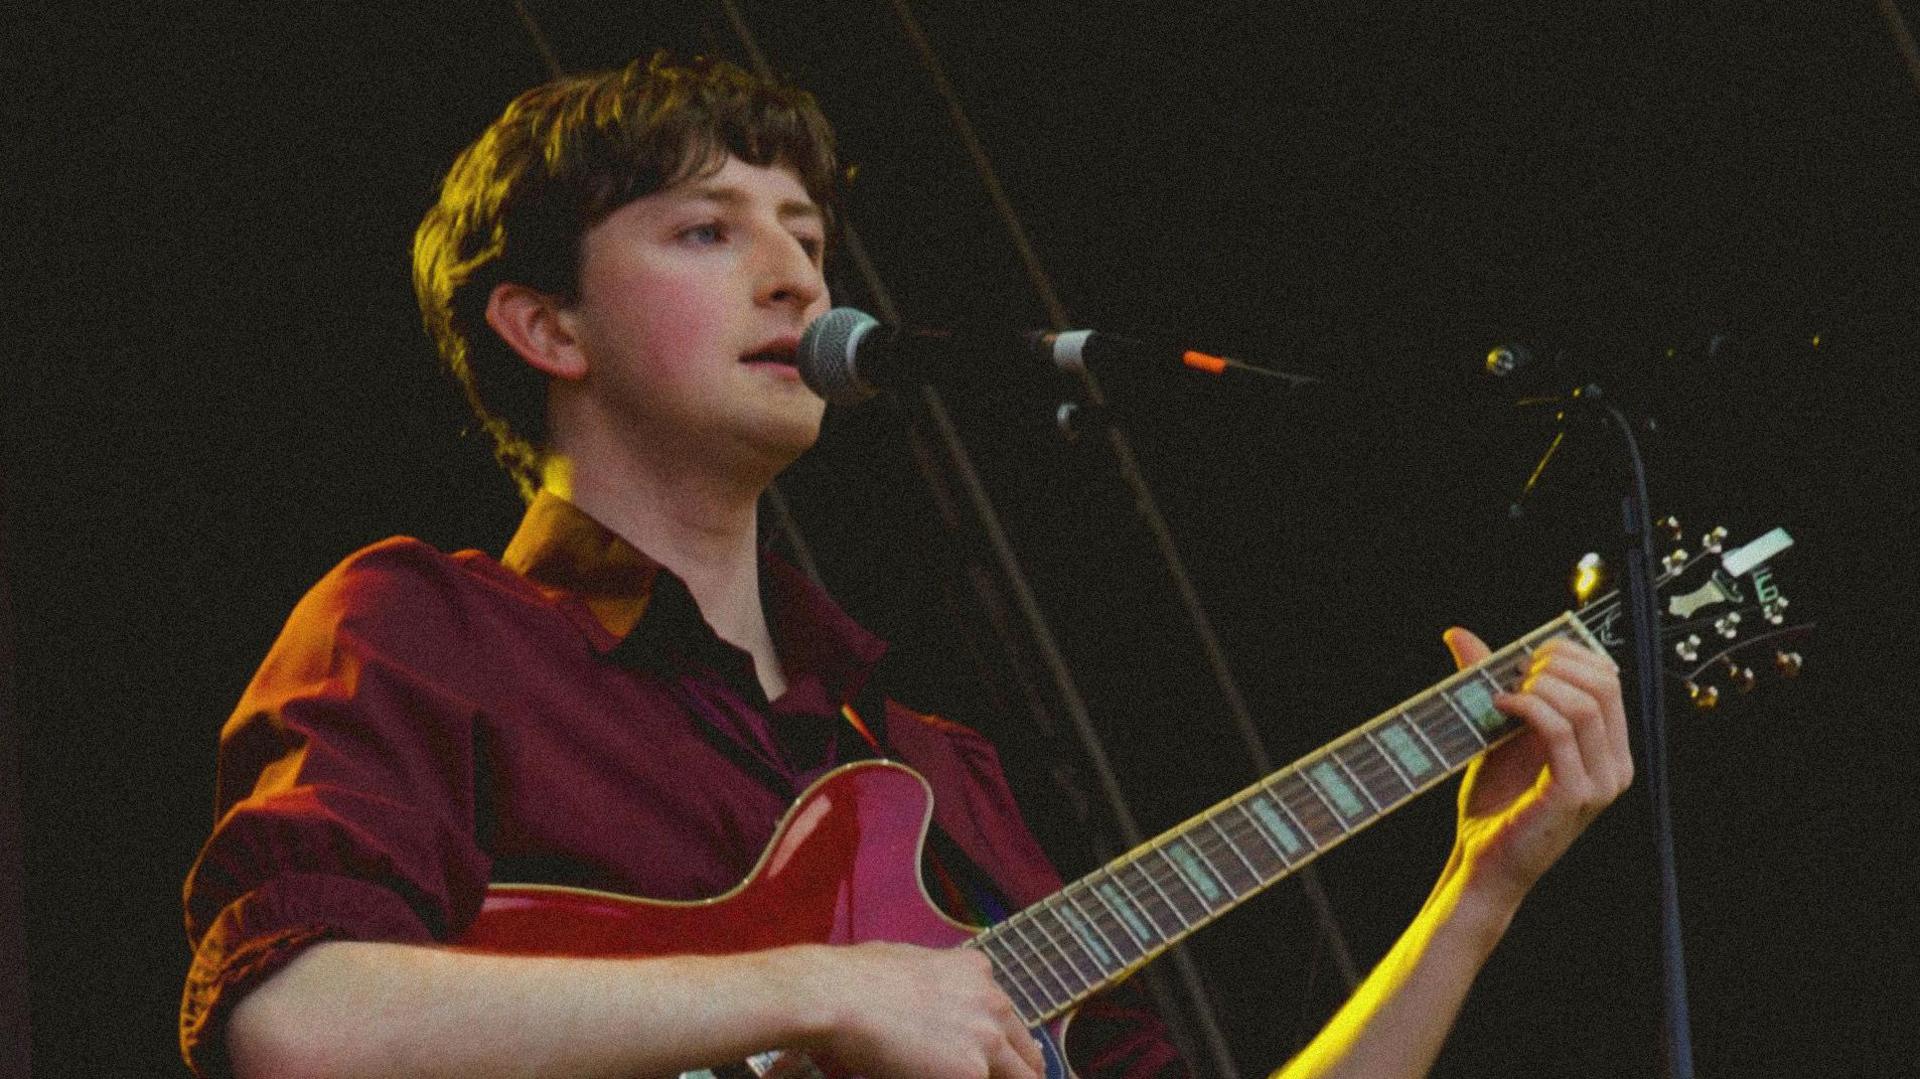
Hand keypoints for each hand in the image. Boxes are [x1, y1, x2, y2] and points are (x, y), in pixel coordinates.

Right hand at [784, 941, 1045, 1078]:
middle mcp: (991, 1000)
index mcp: (976, 971)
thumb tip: (920, 1000)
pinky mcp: (972, 1072)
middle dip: (1014, 1072)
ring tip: (961, 1077)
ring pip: (1025, 1076)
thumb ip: (930, 984)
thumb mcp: (904, 963)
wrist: (837, 996)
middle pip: (1027, 1052)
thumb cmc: (851, 979)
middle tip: (990, 1078)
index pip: (1006, 1020)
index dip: (997, 1046)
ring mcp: (987, 1037)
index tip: (988, 1062)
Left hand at [1441, 628, 1633, 907]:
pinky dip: (1529, 706)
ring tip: (1505, 690)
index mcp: (1609, 750)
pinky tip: (1501, 704)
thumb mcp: (1498, 733)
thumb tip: (1459, 634)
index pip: (1610, 680)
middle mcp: (1616, 766)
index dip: (1571, 654)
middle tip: (1515, 668)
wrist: (1482, 860)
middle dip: (1558, 664)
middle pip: (1605, 685)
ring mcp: (1601, 783)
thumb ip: (1491, 682)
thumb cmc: (1495, 801)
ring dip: (1541, 684)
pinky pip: (1561, 731)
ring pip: (1586, 704)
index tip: (1528, 652)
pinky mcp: (1575, 794)